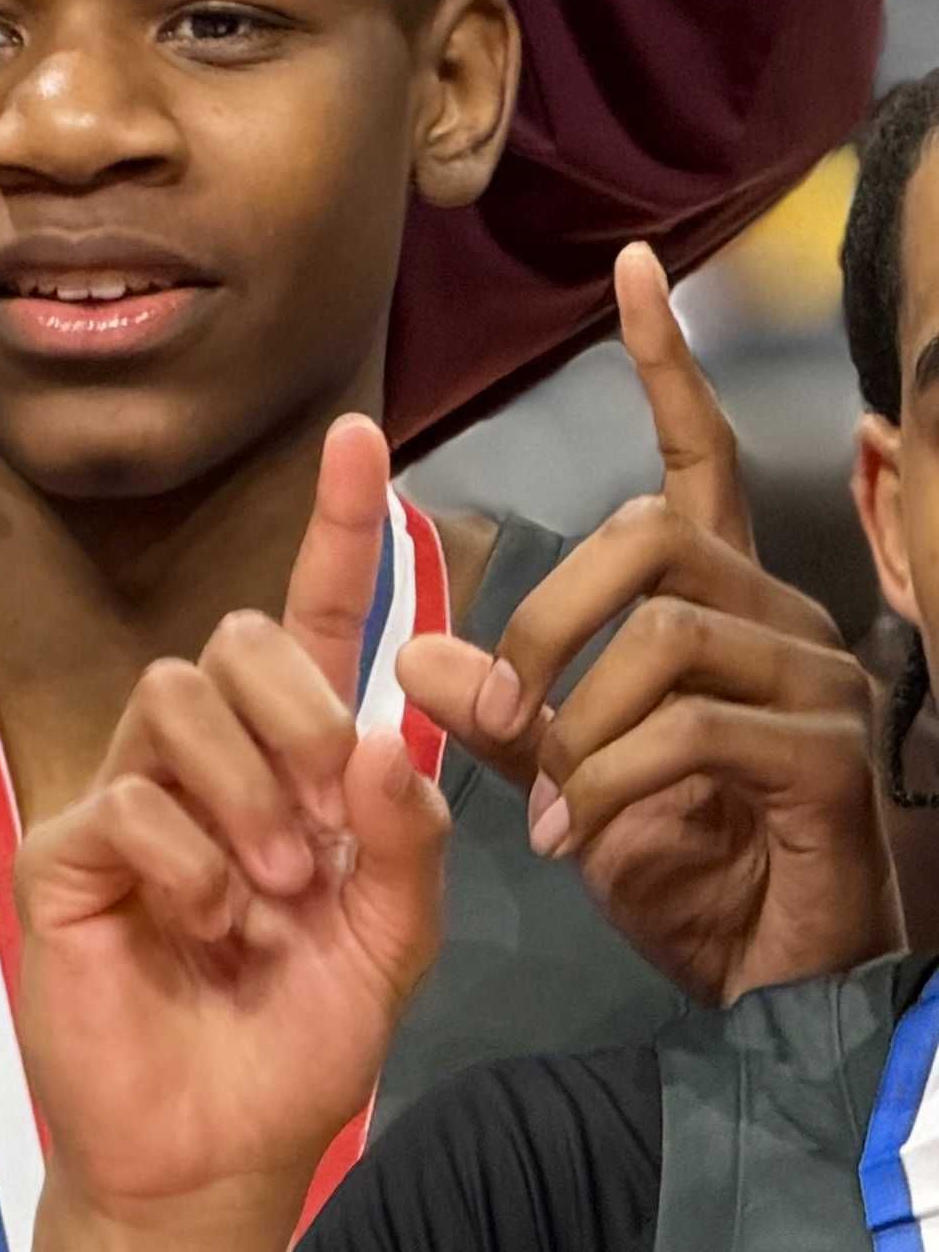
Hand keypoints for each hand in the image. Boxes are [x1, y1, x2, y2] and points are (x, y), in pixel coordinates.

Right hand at [12, 419, 451, 1219]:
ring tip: (268, 895)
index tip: (356, 433)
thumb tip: (378, 737)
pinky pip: (129, 802)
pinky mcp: (67, 854)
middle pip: (237, 642)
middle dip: (294, 712)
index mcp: (293, 772)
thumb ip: (404, 840)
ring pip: (176, 699)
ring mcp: (128, 805)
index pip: (314, 624)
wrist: (207, 1152)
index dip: (332, 528)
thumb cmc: (294, 1046)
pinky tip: (202, 925)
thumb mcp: (392, 943)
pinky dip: (188, 863)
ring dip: (246, 795)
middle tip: (320, 837)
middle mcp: (207, 768)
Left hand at [394, 244, 894, 999]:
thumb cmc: (678, 869)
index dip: (663, 365)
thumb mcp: (564, 780)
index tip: (630, 270)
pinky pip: (697, 729)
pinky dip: (614, 787)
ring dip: (577, 723)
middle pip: (648, 538)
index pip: (695, 460)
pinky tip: (583, 846)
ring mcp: (819, 682)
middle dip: (544, 623)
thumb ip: (499, 710)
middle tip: (504, 723)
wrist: (768, 980)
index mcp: (720, 605)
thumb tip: (423, 645)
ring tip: (554, 809)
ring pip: (667, 635)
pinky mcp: (828, 757)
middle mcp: (783, 618)